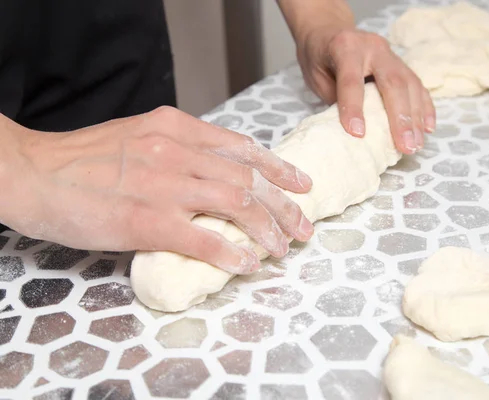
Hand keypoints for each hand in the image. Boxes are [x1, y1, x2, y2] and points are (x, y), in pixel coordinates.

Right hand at [0, 108, 313, 273]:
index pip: (242, 147)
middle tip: (303, 227)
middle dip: (283, 206)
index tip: (301, 184)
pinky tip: (246, 264)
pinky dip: (231, 252)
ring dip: (267, 230)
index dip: (278, 168)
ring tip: (282, 249)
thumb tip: (215, 172)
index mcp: (175, 127)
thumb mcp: (137, 135)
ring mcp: (164, 186)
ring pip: (236, 205)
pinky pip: (203, 238)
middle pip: (248, 179)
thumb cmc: (82, 158)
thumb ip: (177, 148)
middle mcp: (176, 151)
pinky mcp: (147, 220)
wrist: (33, 172)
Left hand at [296, 27, 435, 153]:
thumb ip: (335, 99)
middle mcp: (373, 48)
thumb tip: (354, 131)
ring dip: (416, 118)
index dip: (354, 108)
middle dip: (400, 118)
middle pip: (392, 82)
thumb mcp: (317, 77)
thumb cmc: (319, 57)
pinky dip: (424, 107)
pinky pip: (417, 85)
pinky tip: (428, 127)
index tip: (358, 134)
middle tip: (405, 145)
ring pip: (409, 84)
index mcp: (346, 48)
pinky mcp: (401, 63)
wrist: (329, 30)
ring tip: (416, 144)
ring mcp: (390, 54)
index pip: (351, 80)